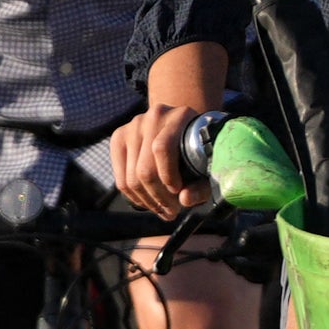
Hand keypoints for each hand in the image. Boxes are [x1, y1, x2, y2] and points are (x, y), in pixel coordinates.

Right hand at [107, 99, 218, 221]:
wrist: (183, 126)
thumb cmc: (200, 150)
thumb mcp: (209, 166)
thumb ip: (203, 186)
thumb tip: (184, 200)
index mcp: (180, 117)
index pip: (162, 148)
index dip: (168, 176)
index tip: (179, 193)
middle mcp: (153, 117)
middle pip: (144, 168)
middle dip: (158, 197)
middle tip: (172, 211)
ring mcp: (133, 126)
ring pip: (131, 178)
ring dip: (147, 201)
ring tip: (162, 210)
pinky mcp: (119, 137)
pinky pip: (120, 178)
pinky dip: (133, 196)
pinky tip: (147, 202)